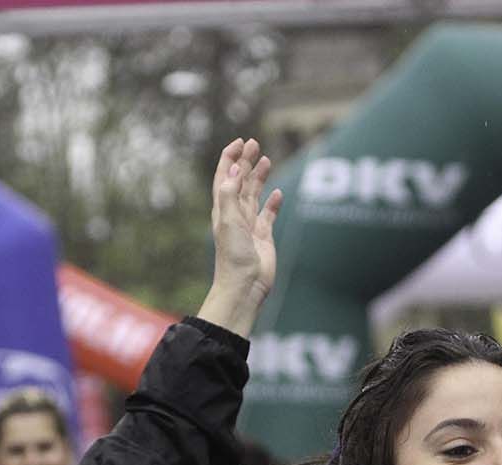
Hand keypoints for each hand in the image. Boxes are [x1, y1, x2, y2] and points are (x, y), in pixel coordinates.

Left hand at [196, 137, 281, 338]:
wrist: (245, 286)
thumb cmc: (234, 256)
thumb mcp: (228, 221)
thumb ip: (230, 193)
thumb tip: (233, 167)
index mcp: (223, 209)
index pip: (224, 176)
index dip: (230, 158)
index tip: (240, 142)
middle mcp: (235, 215)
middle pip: (240, 181)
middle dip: (245, 162)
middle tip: (254, 144)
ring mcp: (250, 226)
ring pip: (254, 195)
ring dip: (259, 177)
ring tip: (266, 159)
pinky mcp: (264, 237)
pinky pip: (268, 215)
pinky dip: (272, 203)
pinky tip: (278, 193)